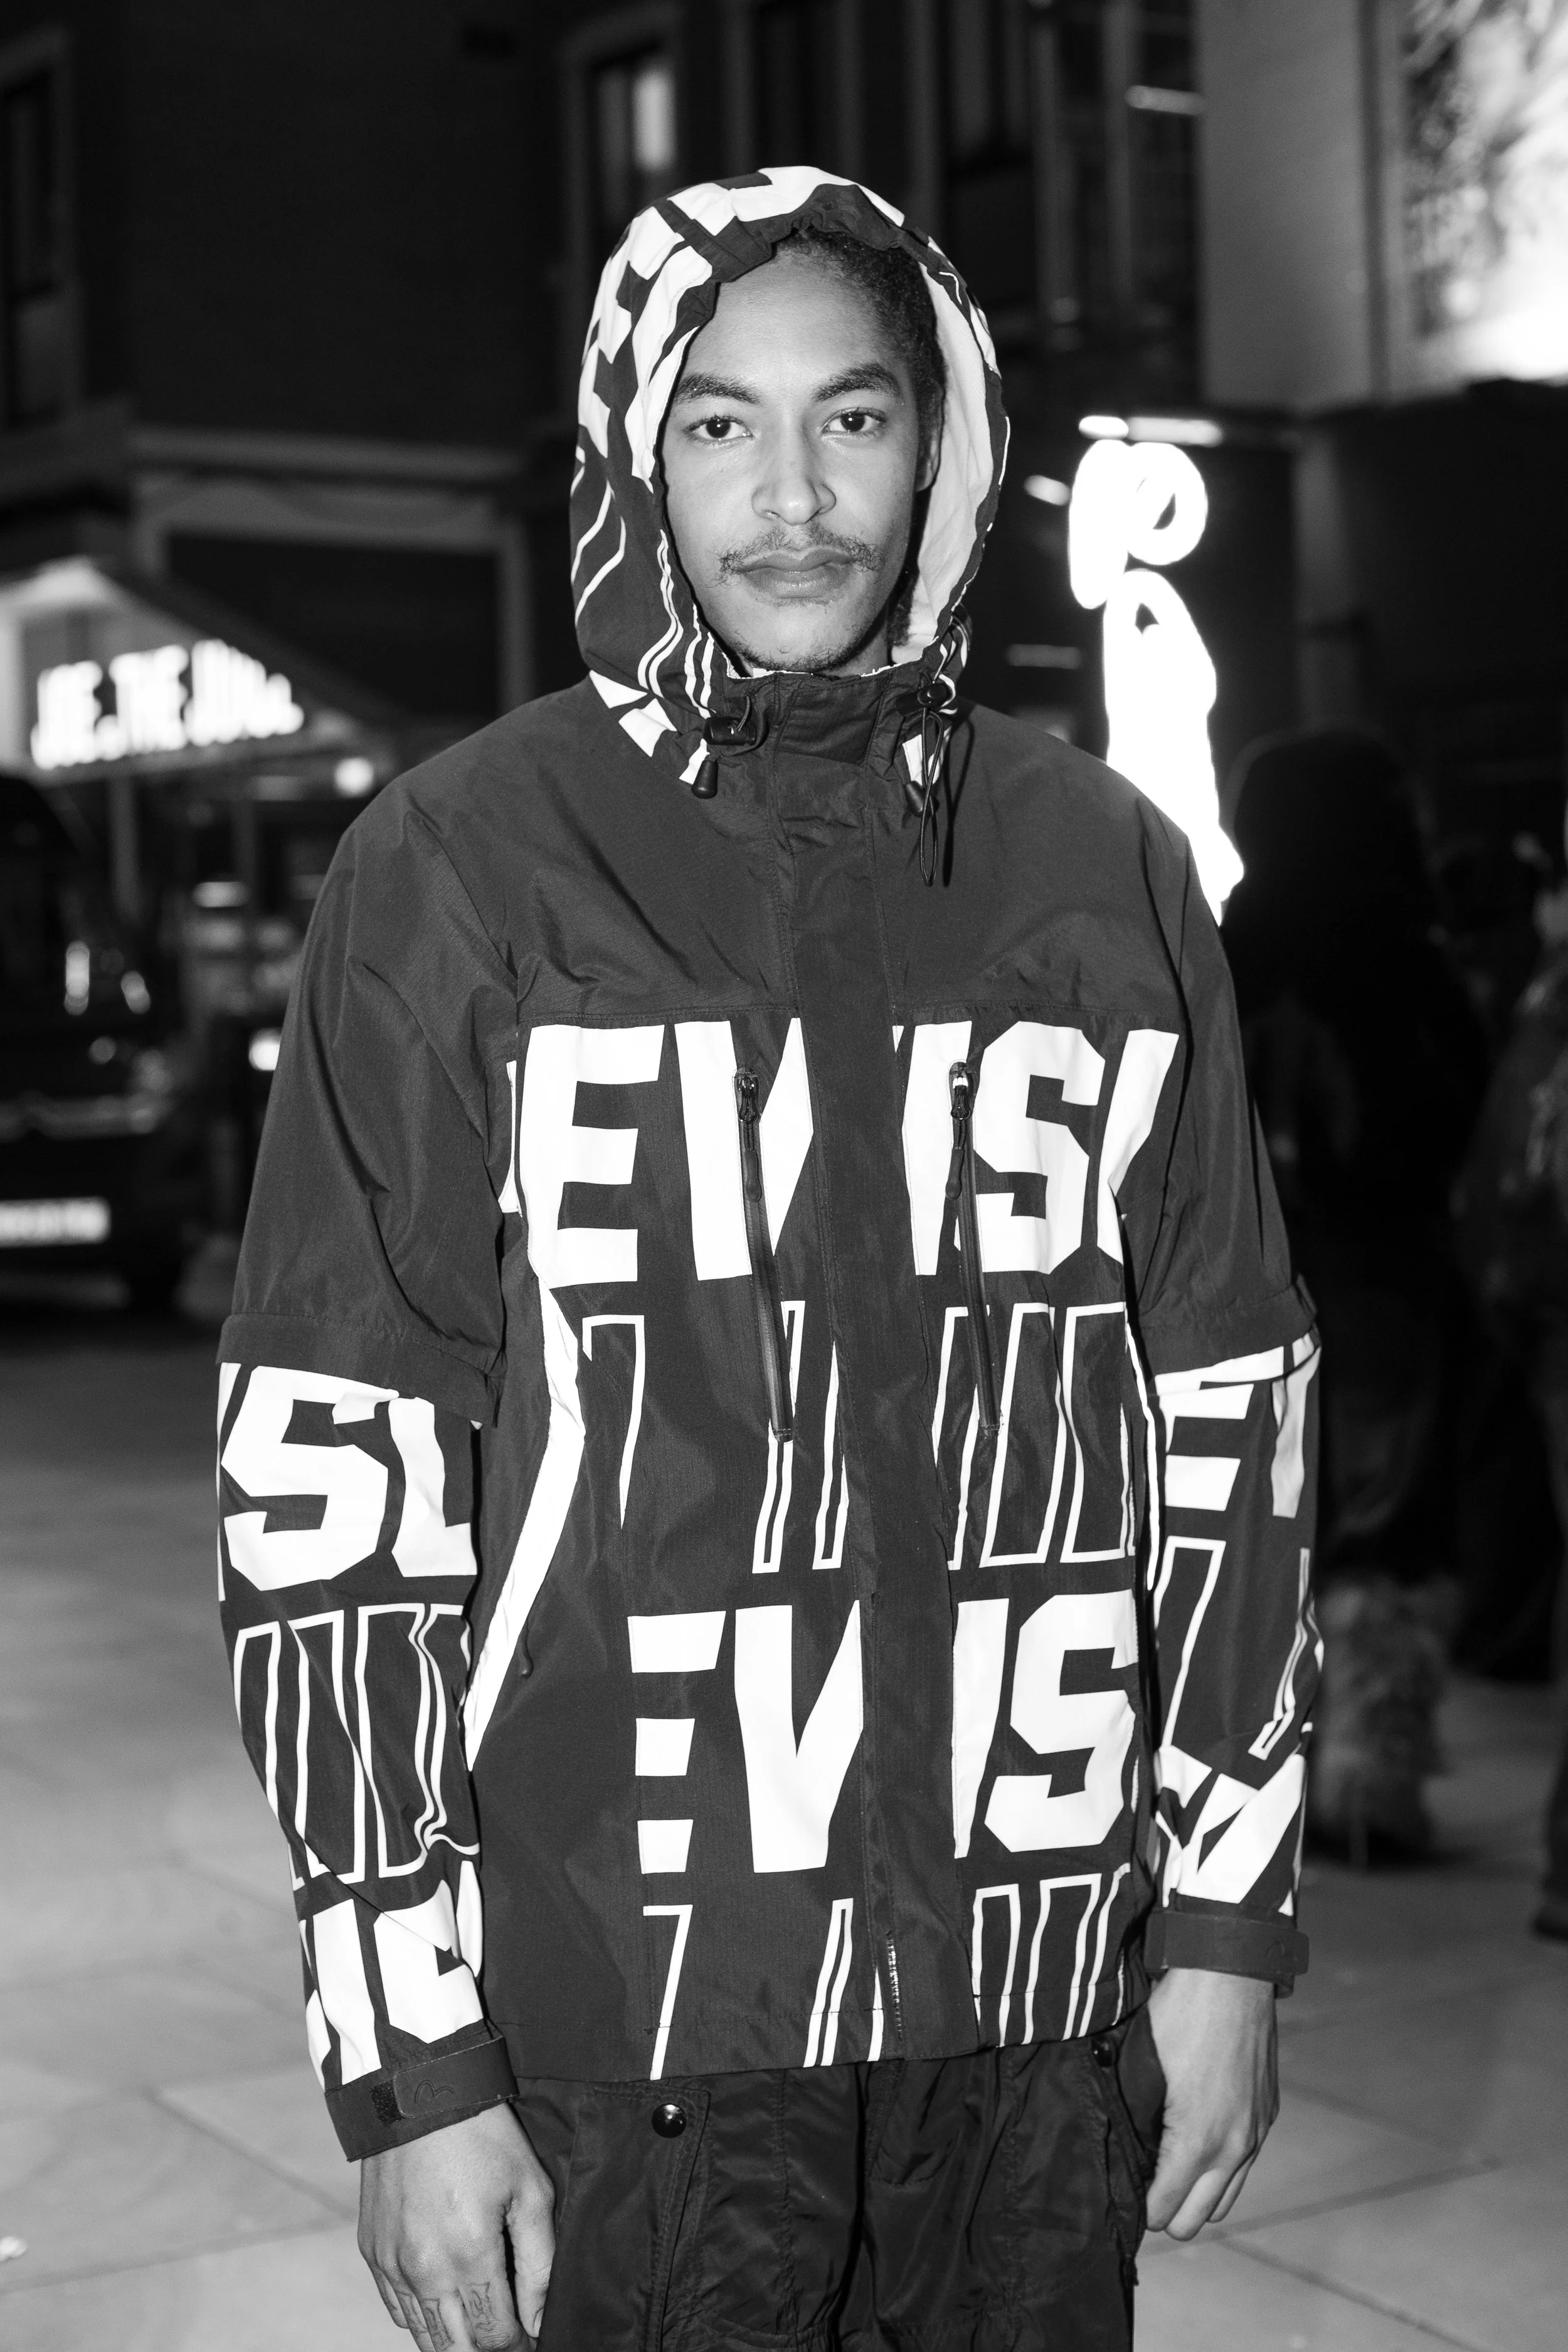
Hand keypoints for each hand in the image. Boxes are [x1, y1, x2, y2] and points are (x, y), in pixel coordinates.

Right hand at [358, 2103, 554, 2349]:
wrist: (417, 2093)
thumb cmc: (482, 2136)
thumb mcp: (530, 2188)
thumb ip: (539, 2264)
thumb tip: (540, 2322)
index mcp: (469, 2255)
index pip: (494, 2337)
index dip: (517, 2345)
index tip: (531, 2336)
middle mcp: (424, 2270)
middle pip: (456, 2349)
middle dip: (485, 2347)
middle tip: (507, 2329)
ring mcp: (391, 2265)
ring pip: (423, 2337)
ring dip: (453, 2339)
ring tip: (479, 2319)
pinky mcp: (372, 2253)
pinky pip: (397, 2309)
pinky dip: (421, 2317)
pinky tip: (444, 2299)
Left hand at [1144, 1966, 1277, 2239]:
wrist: (1232, 1972)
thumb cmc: (1177, 2013)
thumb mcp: (1141, 2067)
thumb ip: (1132, 2119)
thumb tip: (1115, 2150)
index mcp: (1198, 2139)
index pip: (1164, 2210)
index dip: (1138, 2206)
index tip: (1120, 2190)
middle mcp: (1234, 2146)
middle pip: (1196, 2221)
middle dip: (1166, 2210)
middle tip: (1141, 2181)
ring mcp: (1256, 2132)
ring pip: (1225, 2199)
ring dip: (1196, 2193)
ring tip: (1168, 2166)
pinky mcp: (1267, 2115)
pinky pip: (1244, 2165)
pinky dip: (1220, 2167)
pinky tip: (1196, 2140)